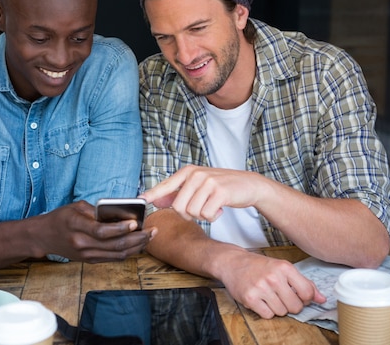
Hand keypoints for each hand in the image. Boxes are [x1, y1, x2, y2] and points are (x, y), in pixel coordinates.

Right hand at [34, 200, 154, 262]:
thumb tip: (121, 213)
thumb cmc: (61, 218)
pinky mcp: (90, 260)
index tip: (135, 223)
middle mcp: (82, 244)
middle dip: (137, 239)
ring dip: (137, 247)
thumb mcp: (76, 207)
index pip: (102, 231)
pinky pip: (113, 258)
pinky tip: (138, 244)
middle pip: (115, 245)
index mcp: (77, 227)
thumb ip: (97, 210)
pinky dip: (128, 252)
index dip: (121, 228)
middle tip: (152, 230)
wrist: (44, 236)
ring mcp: (87, 255)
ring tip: (150, 237)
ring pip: (117, 254)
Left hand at [140, 165, 261, 220]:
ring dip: (202, 215)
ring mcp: (208, 182)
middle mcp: (196, 175)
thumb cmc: (221, 187)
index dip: (152, 194)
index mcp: (188, 172)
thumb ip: (176, 193)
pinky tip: (220, 208)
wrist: (249, 185)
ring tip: (212, 206)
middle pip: (178, 207)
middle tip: (201, 208)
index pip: (165, 185)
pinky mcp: (220, 192)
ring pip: (192, 212)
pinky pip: (206, 215)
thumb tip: (154, 200)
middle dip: (188, 214)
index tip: (140, 200)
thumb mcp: (198, 186)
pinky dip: (212, 217)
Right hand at [216, 248, 325, 318]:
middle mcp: (273, 277)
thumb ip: (304, 283)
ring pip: (281, 312)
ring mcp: (261, 288)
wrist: (232, 262)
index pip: (307, 292)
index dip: (305, 299)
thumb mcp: (282, 268)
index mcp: (284, 267)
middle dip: (290, 305)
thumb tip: (322, 299)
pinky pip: (267, 315)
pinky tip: (260, 300)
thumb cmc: (258, 265)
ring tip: (268, 296)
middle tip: (281, 296)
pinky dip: (265, 311)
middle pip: (295, 306)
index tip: (297, 295)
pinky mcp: (250, 298)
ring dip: (276, 307)